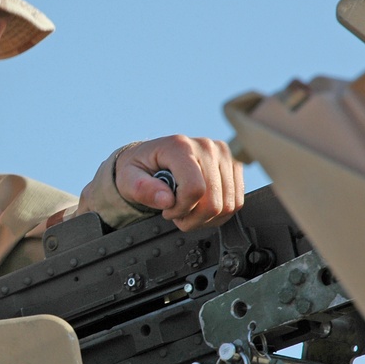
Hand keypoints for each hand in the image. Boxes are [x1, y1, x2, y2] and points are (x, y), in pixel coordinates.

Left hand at [115, 135, 243, 230]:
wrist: (150, 158)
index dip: (181, 209)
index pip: (195, 189)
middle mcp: (206, 146)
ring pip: (228, 204)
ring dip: (206, 218)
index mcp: (180, 146)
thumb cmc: (138, 168)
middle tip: (176, 214)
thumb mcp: (128, 178)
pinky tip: (200, 207)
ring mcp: (223, 154)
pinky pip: (236, 201)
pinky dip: (218, 213)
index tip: (167, 210)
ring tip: (187, 210)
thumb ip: (142, 189)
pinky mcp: (234, 164)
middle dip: (193, 217)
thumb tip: (166, 200)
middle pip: (214, 201)